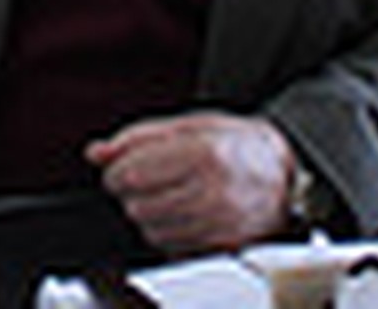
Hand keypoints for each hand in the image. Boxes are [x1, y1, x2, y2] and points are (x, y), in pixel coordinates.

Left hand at [86, 112, 295, 254]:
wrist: (281, 174)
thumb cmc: (234, 145)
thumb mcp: (187, 125)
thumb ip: (136, 138)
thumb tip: (96, 153)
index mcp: (202, 153)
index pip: (132, 174)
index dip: (115, 172)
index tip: (118, 169)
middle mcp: (213, 192)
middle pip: (137, 206)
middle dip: (132, 193)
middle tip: (149, 179)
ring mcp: (220, 226)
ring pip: (151, 231)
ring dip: (148, 215)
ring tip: (170, 194)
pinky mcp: (222, 251)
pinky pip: (172, 250)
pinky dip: (168, 234)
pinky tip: (183, 214)